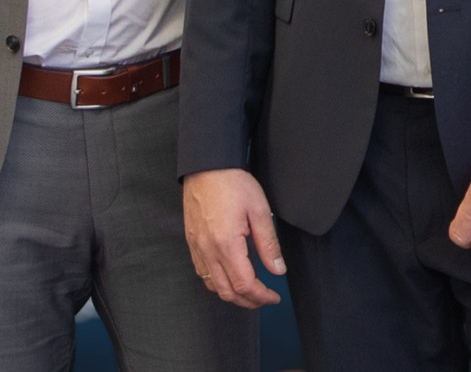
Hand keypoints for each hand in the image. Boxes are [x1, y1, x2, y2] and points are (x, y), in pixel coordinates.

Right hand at [182, 168, 283, 307]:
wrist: (206, 168)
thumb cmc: (233, 184)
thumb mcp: (259, 211)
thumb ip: (269, 244)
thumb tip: (278, 270)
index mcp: (226, 244)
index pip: (244, 284)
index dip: (261, 296)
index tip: (274, 297)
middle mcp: (208, 251)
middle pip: (227, 291)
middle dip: (249, 301)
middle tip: (266, 299)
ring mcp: (197, 249)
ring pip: (213, 286)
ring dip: (233, 295)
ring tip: (252, 292)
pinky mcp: (192, 244)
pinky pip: (203, 274)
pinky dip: (218, 284)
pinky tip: (232, 278)